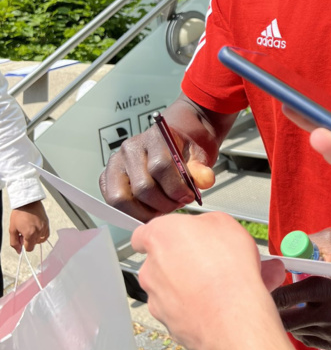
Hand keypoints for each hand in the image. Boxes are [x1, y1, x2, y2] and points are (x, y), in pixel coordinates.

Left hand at [9, 200, 49, 251]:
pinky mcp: (47, 223)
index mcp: (30, 234)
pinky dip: (41, 234)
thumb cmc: (19, 213)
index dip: (23, 245)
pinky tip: (36, 229)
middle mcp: (39, 231)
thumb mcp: (12, 229)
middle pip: (35, 244)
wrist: (27, 202)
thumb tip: (19, 251)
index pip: (29, 248)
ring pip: (41, 240)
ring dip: (35, 238)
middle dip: (29, 241)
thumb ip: (14, 242)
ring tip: (30, 229)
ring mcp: (44, 227)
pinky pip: (46, 234)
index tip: (21, 238)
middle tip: (24, 232)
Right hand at [99, 100, 218, 221]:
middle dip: (163, 204)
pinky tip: (148, 209)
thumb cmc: (182, 150)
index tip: (188, 197)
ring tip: (162, 209)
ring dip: (145, 212)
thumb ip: (201, 168)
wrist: (171, 143)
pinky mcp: (107, 177)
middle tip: (176, 205)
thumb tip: (205, 181)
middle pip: (142, 187)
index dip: (176, 188)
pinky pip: (112, 202)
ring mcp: (115, 162)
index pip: (160, 166)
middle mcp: (131, 148)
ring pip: (122, 199)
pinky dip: (130, 212)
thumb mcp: (197, 154)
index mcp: (154, 136)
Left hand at [132, 212, 285, 349]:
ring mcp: (156, 297)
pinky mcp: (166, 322)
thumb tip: (202, 228)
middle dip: (178, 259)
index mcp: (160, 236)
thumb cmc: (229, 269)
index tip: (174, 237)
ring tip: (213, 283)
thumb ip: (202, 223)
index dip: (161, 235)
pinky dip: (189, 306)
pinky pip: (175, 308)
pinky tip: (212, 302)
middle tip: (205, 259)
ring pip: (166, 286)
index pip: (143, 234)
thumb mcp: (224, 223)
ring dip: (183, 284)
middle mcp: (151, 267)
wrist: (232, 317)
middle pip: (157, 260)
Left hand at [272, 228, 330, 349]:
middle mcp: (328, 314)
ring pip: (298, 332)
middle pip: (286, 321)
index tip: (266, 288)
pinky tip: (311, 316)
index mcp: (324, 286)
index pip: (283, 298)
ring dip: (293, 320)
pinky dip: (307, 329)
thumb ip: (306, 243)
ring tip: (295, 307)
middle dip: (278, 311)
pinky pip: (312, 340)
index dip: (270, 294)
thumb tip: (283, 251)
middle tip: (276, 301)